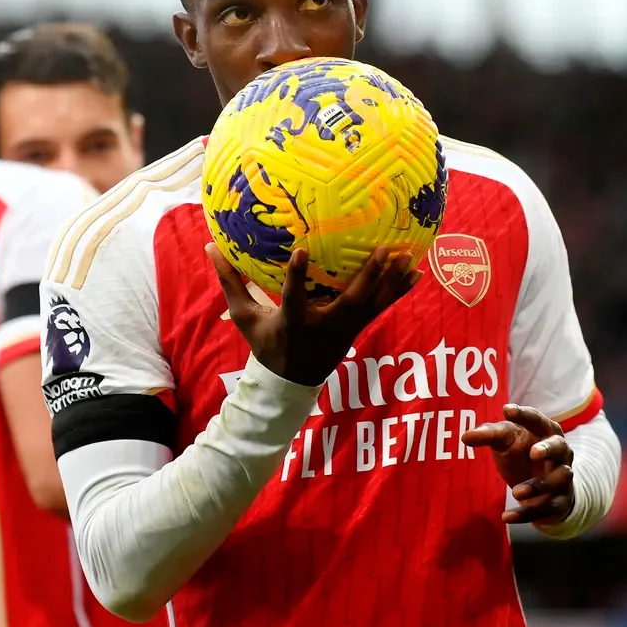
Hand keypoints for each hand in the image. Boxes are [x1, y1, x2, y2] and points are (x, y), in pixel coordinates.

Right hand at [207, 245, 422, 385]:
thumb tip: (210, 246)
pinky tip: (416, 273)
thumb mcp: (245, 317)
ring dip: (391, 281)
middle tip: (383, 249)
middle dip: (368, 277)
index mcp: (293, 322)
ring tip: (409, 256)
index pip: (294, 299)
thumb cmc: (266, 343)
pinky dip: (399, 290)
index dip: (297, 277)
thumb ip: (231, 282)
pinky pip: (382, 307)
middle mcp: (324, 326)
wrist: (291, 380)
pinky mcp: (357, 329)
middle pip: (350, 302)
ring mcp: (345, 329)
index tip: (302, 252)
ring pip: (373, 304)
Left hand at [460, 404, 574, 524]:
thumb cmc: (521, 454)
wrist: (543, 490)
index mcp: (545, 432)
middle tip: (534, 452)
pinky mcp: (558, 502)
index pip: (537, 420)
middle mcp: (560, 453)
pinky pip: (544, 508)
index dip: (524, 415)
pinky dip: (525, 513)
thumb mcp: (504, 441)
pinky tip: (506, 517)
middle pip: (560, 447)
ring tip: (516, 492)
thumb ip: (487, 435)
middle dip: (548, 449)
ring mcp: (562, 478)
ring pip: (557, 480)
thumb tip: (465, 436)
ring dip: (537, 486)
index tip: (506, 410)